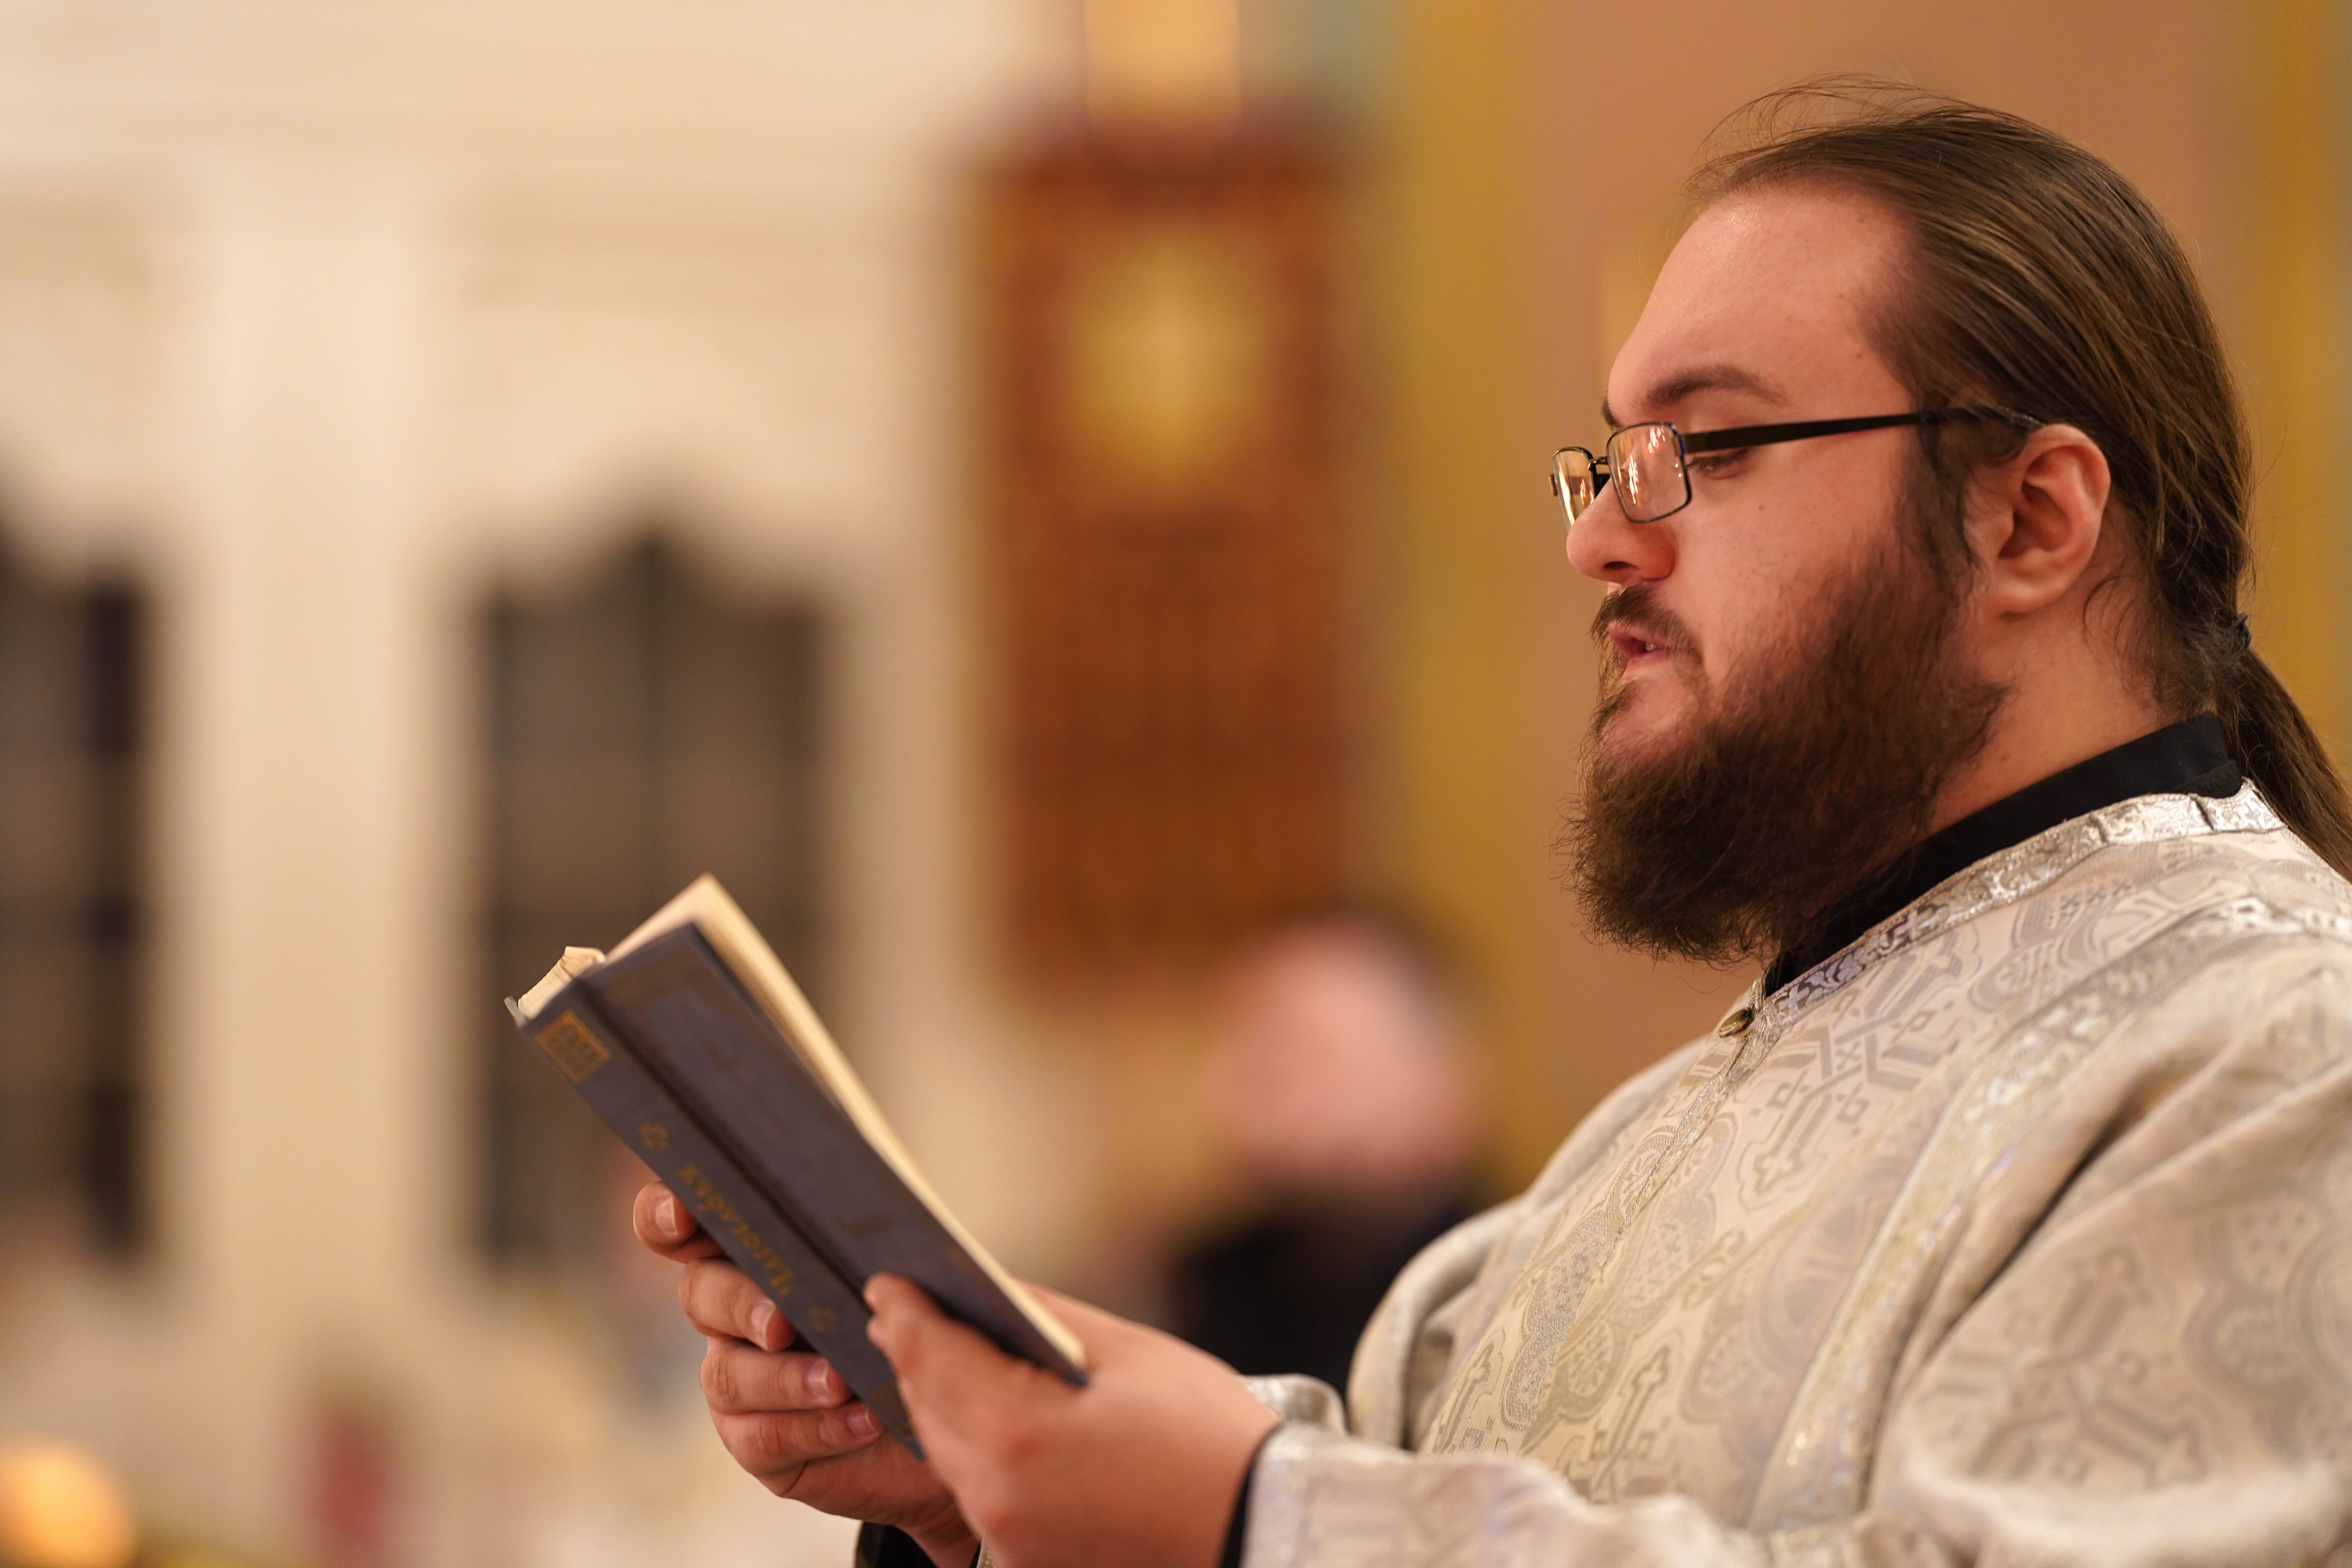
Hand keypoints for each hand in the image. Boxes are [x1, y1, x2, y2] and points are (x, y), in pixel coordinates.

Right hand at [632, 1183, 976, 1567]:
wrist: (950, 1409)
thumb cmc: (924, 1318)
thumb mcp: (912, 1270)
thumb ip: (879, 1247)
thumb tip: (872, 1246)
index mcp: (756, 1248)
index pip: (685, 1220)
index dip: (666, 1214)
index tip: (683, 1215)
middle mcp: (732, 1309)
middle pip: (699, 1293)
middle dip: (739, 1304)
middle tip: (781, 1324)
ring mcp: (737, 1375)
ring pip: (728, 1374)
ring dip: (786, 1379)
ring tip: (842, 1382)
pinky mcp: (755, 1439)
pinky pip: (764, 1437)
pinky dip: (818, 1427)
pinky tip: (863, 1420)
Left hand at [865, 1275, 1280, 1567]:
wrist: (1261, 1535)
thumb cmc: (1211, 1442)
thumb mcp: (1132, 1354)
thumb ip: (1046, 1319)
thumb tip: (990, 1291)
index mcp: (1018, 1431)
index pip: (928, 1356)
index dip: (903, 1312)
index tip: (887, 1284)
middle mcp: (995, 1494)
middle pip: (928, 1408)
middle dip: (919, 1356)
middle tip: (911, 1312)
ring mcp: (1008, 1538)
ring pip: (950, 1456)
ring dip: (948, 1407)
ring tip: (958, 1361)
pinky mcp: (1025, 1564)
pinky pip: (982, 1496)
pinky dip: (983, 1455)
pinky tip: (1008, 1425)